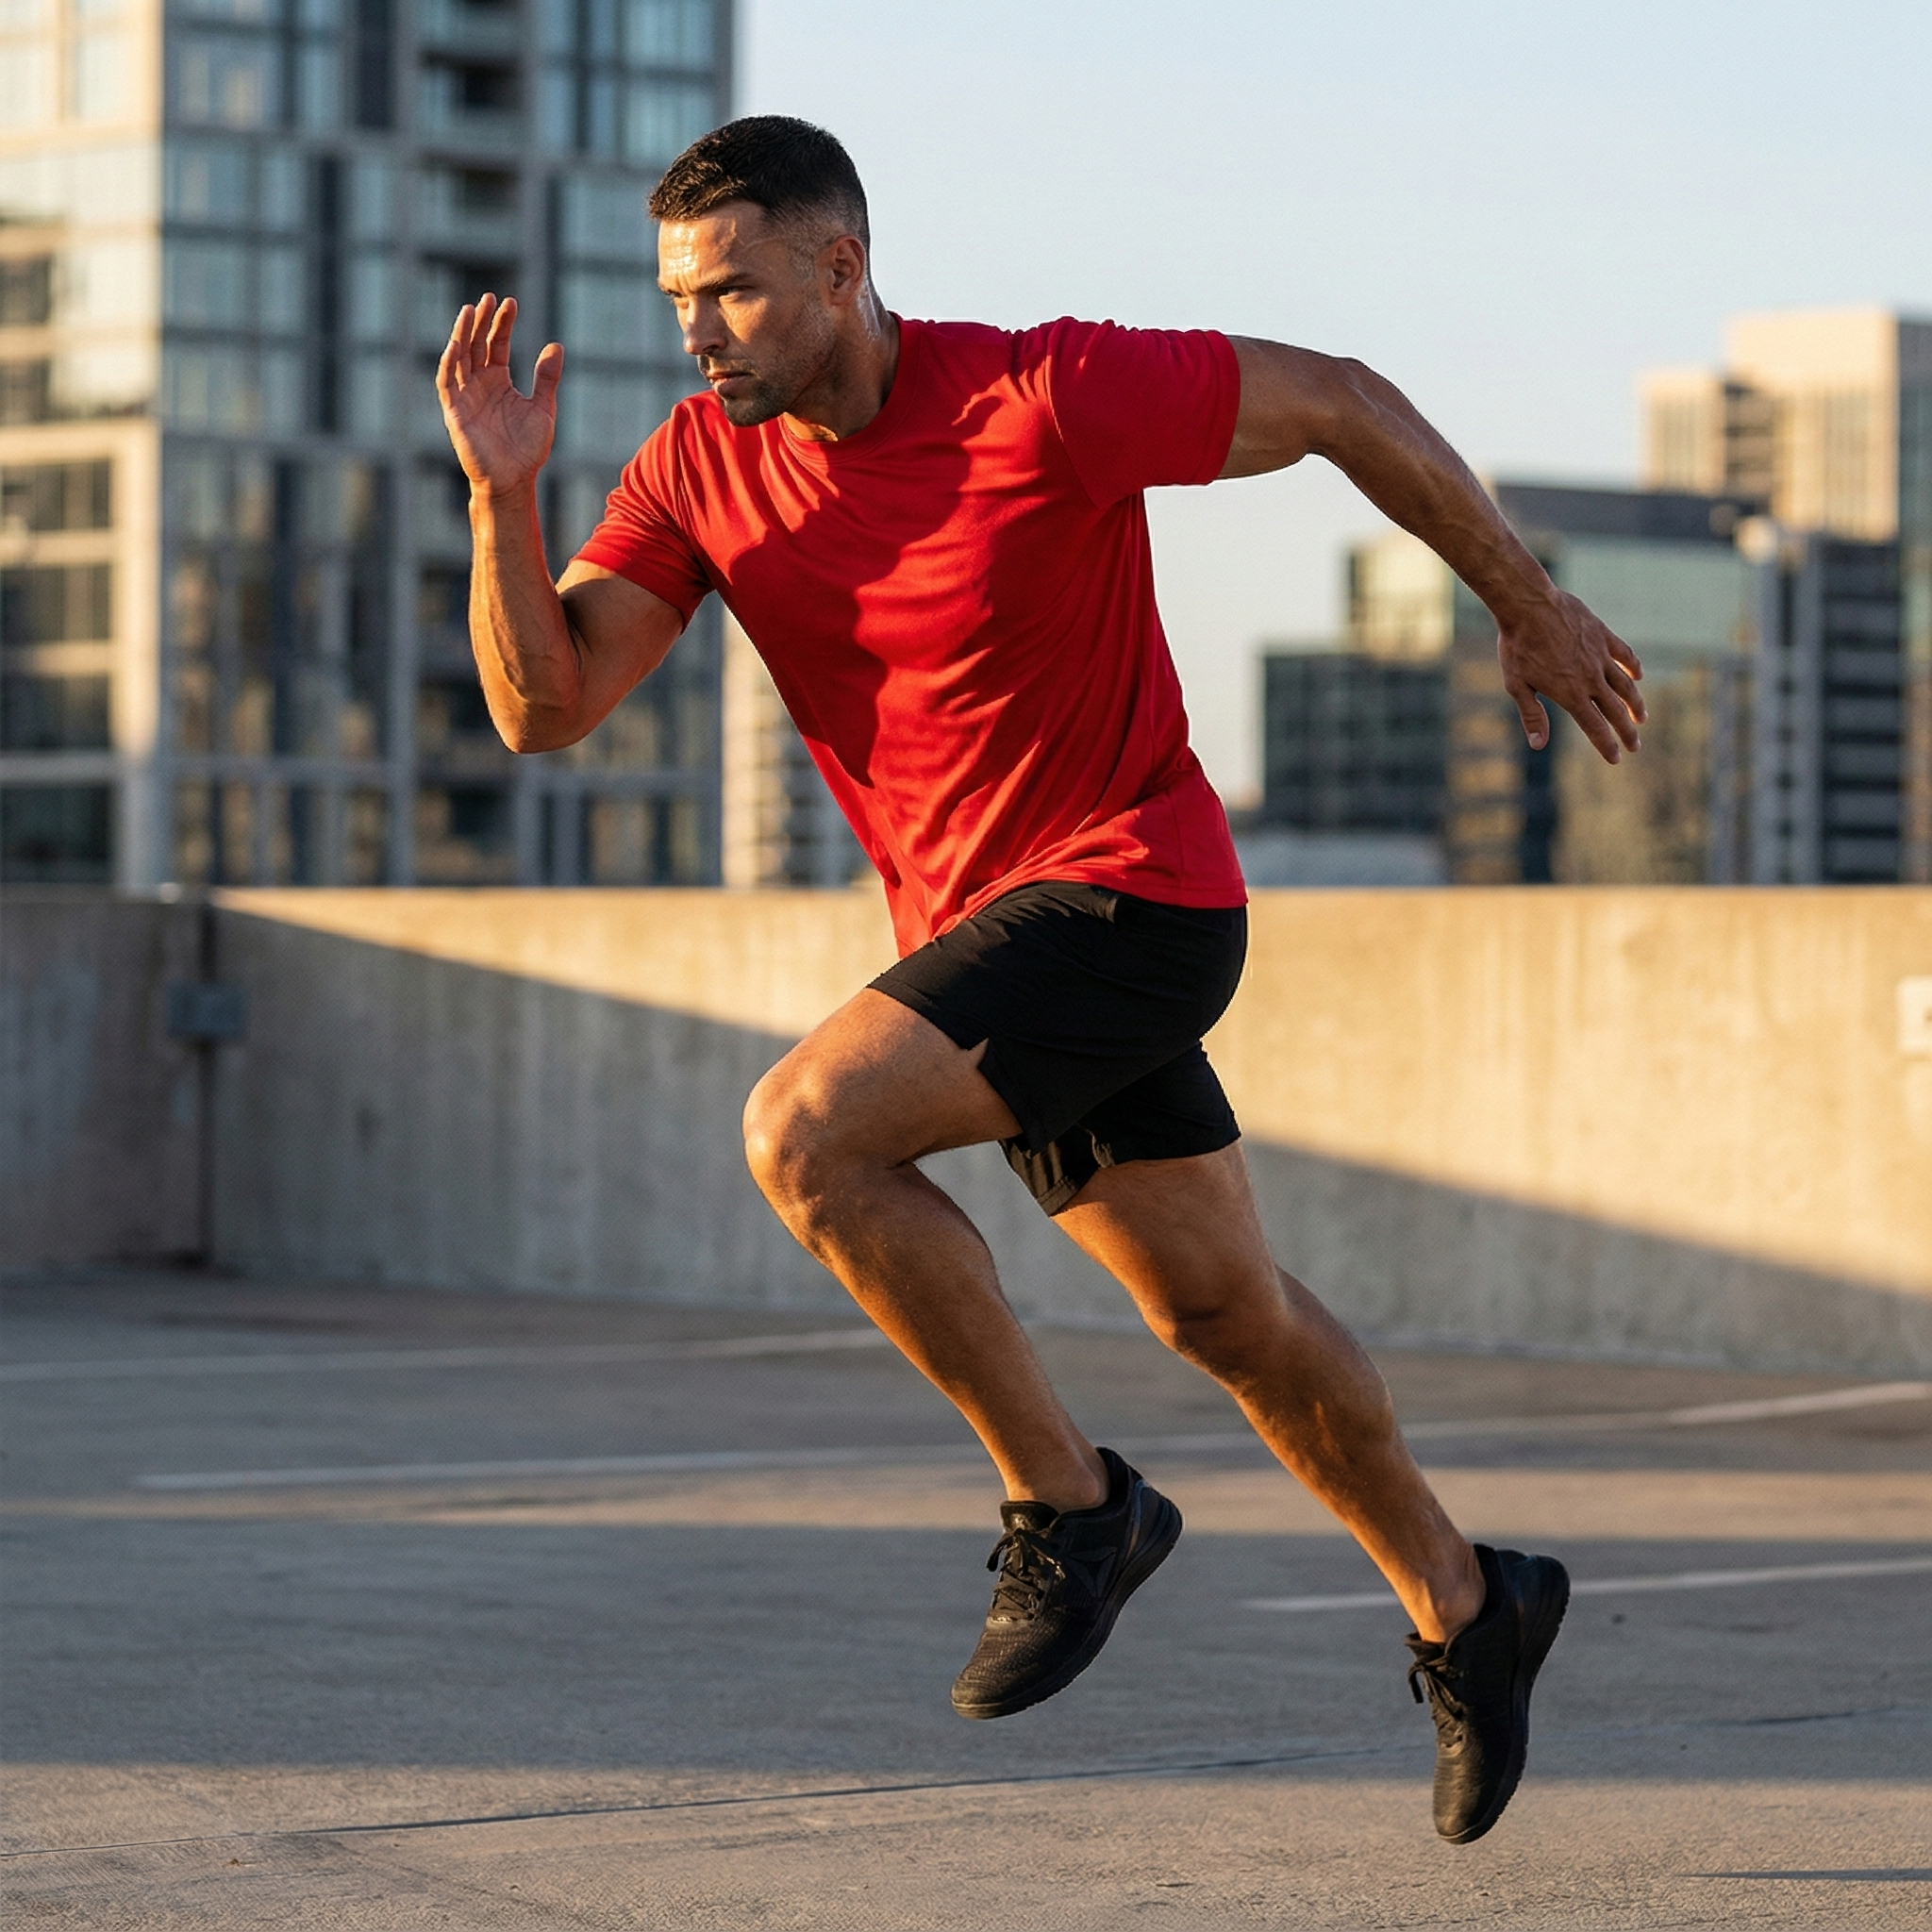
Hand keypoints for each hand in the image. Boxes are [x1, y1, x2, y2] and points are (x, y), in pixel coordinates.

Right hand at [437, 293, 563, 498]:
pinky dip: (450, 363)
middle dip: (481, 321)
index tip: (510, 302)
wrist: (513, 481)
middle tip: (488, 297)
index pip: (497, 344)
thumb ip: (546, 378)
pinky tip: (456, 344)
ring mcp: (465, 397)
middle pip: (476, 344)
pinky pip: (447, 383)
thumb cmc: (527, 450)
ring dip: (462, 334)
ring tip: (470, 310)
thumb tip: (556, 345)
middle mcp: (479, 385)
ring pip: (459, 357)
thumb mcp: (543, 409)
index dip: (502, 323)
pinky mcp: (454, 412)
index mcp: (498, 382)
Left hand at [1497, 588, 1645, 764]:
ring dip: (1635, 703)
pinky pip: (1624, 654)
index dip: (1606, 745)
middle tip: (1635, 746)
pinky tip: (1638, 676)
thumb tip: (1538, 745)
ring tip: (1641, 717)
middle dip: (1627, 731)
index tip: (1616, 759)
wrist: (1529, 606)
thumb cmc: (1518, 647)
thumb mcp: (1517, 685)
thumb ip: (1532, 715)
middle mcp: (1590, 678)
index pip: (1595, 726)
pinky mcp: (1603, 635)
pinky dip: (1633, 666)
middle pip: (1615, 710)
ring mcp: (1600, 655)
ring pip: (1625, 685)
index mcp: (1570, 694)